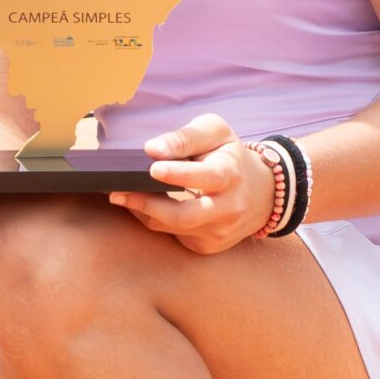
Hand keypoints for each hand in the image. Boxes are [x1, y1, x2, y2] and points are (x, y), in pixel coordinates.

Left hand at [108, 113, 272, 254]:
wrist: (262, 193)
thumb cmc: (230, 155)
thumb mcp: (215, 133)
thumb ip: (186, 137)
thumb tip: (153, 149)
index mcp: (231, 175)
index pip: (207, 177)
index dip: (180, 174)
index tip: (152, 167)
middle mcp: (229, 208)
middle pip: (185, 215)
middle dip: (148, 204)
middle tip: (117, 192)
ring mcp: (219, 231)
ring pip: (174, 227)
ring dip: (143, 212)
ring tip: (121, 196)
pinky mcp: (209, 246)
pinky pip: (174, 236)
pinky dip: (154, 221)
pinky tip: (141, 207)